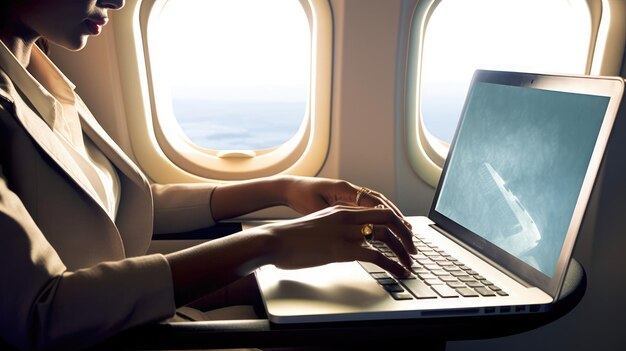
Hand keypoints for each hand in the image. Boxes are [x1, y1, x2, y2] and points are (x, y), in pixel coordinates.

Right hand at [260, 204, 416, 276]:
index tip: (404, 236)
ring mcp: (346, 232)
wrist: (274, 240)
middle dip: (406, 235)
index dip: (396, 223)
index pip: (378, 210)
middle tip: (413, 250)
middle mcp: (348, 217)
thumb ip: (334, 229)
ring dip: (403, 252)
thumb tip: (344, 242)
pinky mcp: (343, 249)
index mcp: (342, 210)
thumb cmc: (290, 238)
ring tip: (409, 264)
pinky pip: (377, 256)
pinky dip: (393, 265)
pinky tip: (398, 273)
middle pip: (389, 219)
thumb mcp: (317, 226)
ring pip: (387, 236)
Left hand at [283, 176, 409, 223]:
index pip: (375, 201)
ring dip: (392, 217)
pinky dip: (381, 217)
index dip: (390, 215)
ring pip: (378, 204)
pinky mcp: (347, 201)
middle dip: (398, 218)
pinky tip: (387, 228)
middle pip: (382, 202)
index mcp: (345, 189)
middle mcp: (351, 190)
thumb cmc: (301, 195)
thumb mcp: (317, 207)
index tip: (403, 228)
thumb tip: (354, 223)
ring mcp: (350, 195)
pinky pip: (369, 208)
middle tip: (410, 233)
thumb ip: (336, 213)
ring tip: (406, 230)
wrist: (290, 188)